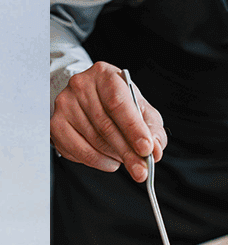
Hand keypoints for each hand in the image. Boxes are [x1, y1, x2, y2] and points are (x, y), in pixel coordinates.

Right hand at [51, 62, 166, 182]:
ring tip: (126, 160)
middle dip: (127, 152)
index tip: (146, 149)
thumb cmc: (119, 102)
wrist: (91, 96)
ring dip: (114, 156)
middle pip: (105, 125)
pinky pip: (77, 150)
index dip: (133, 129)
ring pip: (93, 140)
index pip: (118, 104)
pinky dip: (97, 161)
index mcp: (105, 75)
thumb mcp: (141, 109)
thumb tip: (155, 150)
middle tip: (141, 169)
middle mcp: (81, 86)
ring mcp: (65, 104)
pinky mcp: (55, 123)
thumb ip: (152, 129)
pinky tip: (109, 161)